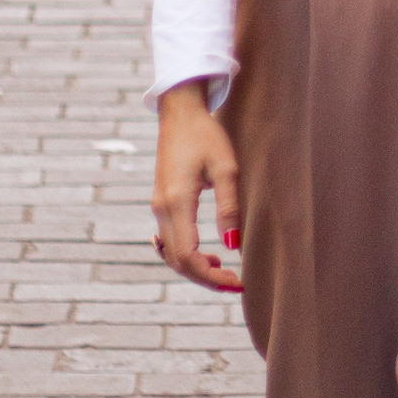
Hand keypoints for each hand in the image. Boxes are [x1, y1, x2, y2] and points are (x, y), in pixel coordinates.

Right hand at [153, 85, 242, 294]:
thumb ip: (229, 208)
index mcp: (177, 203)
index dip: (212, 276)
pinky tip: (204, 256)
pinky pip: (168, 240)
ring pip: (171, 253)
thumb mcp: (226, 169)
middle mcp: (162, 209)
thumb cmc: (207, 136)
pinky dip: (183, 255)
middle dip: (205, 278)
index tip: (238, 282)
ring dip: (195, 268)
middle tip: (235, 284)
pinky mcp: (161, 202)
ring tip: (223, 271)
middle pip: (177, 261)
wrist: (181, 113)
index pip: (188, 256)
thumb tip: (233, 247)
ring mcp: (158, 207)